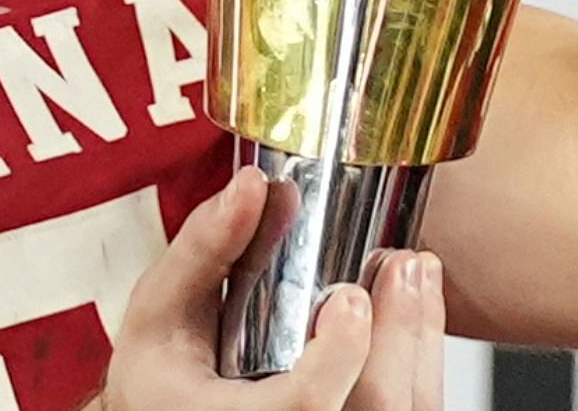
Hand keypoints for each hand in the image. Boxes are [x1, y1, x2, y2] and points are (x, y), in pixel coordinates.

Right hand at [95, 167, 444, 409]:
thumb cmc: (158, 380)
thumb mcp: (160, 311)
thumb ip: (203, 248)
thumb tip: (252, 187)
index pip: (303, 405)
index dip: (338, 357)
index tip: (349, 297)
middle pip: (373, 408)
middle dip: (401, 333)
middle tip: (400, 263)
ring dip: (417, 340)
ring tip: (412, 272)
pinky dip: (419, 362)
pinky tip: (415, 307)